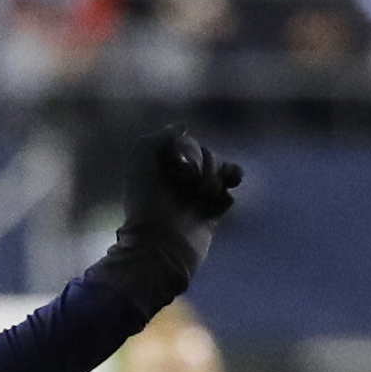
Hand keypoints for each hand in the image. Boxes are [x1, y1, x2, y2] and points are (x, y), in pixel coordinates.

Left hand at [120, 124, 242, 276]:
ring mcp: (195, 196)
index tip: (181, 167)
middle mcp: (179, 177)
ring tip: (210, 192)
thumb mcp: (143, 155)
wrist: (160, 244)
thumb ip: (161, 136)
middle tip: (193, 184)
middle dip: (205, 165)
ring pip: (220, 172)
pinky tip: (218, 204)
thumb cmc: (146, 200)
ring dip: (217, 177)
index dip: (190, 151)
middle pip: (208, 156)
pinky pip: (227, 196)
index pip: (189, 144)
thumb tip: (183, 127)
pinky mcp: (209, 215)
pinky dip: (224, 197)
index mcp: (163, 163)